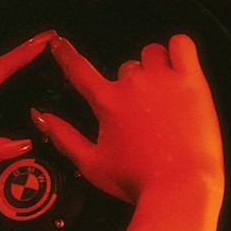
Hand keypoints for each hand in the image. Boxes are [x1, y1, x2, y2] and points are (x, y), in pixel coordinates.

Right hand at [33, 33, 223, 203]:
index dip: (65, 53)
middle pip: (126, 66)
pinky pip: (182, 44)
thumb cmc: (137, 181)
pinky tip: (179, 67)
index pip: (78, 68)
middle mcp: (133, 84)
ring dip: (154, 66)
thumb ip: (63, 136)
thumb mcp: (91, 164)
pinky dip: (178, 50)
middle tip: (143, 109)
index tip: (58, 43)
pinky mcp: (192, 81)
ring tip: (164, 92)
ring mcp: (164, 79)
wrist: (180, 188)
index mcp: (108, 103)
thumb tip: (39, 117)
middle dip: (131, 82)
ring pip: (152, 53)